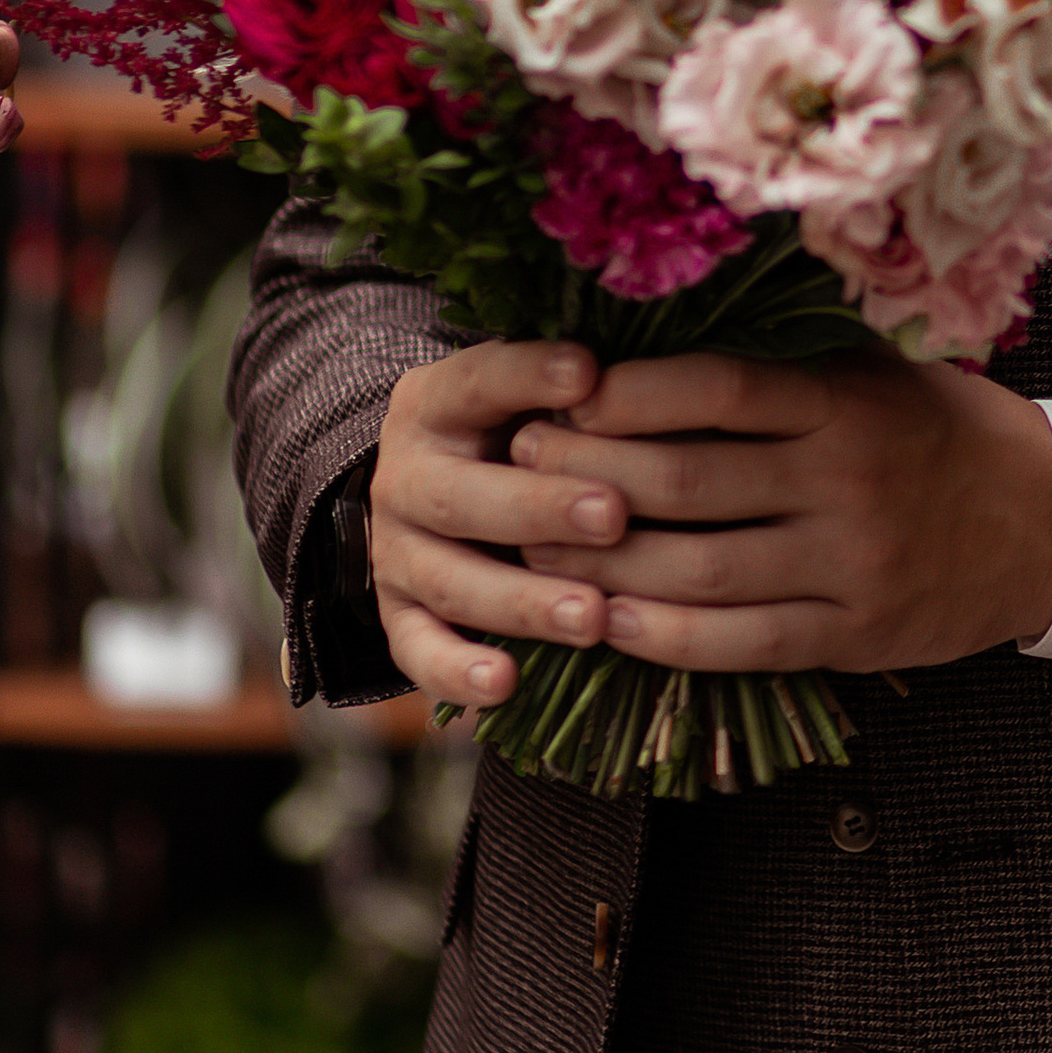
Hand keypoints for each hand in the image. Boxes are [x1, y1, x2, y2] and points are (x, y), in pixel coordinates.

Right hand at [371, 338, 618, 705]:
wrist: (435, 493)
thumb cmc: (520, 433)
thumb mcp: (533, 396)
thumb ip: (579, 387)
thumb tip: (655, 368)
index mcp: (436, 403)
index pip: (477, 380)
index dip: (528, 376)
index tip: (589, 372)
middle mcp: (405, 477)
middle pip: (462, 495)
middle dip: (539, 507)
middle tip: (613, 515)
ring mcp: (396, 552)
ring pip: (450, 580)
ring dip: (521, 600)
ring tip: (592, 617)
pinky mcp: (397, 617)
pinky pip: (418, 652)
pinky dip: (457, 672)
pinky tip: (506, 684)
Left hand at [508, 351, 1051, 675]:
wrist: (1047, 520)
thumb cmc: (933, 428)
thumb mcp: (874, 368)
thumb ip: (780, 359)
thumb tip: (644, 333)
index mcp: (846, 401)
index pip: (720, 389)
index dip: (628, 393)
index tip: (558, 389)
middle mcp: (847, 480)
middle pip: (689, 481)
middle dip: (588, 475)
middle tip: (520, 463)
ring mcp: (852, 564)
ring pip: (699, 571)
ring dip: (602, 565)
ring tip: (534, 549)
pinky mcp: (854, 634)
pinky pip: (741, 643)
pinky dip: (664, 638)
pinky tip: (608, 624)